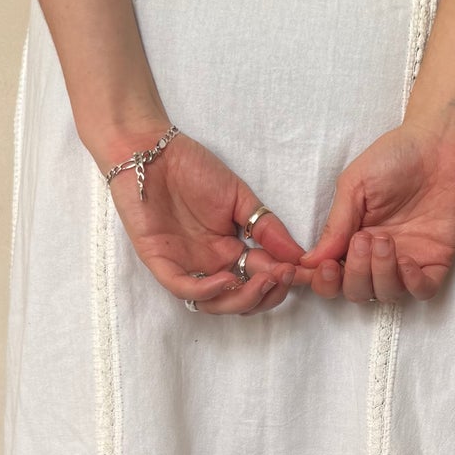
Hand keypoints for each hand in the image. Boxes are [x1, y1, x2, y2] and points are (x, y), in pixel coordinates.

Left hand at [104, 127, 308, 315]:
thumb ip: (267, 227)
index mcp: (228, 252)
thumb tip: (299, 255)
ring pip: (215, 303)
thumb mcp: (239, 197)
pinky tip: (227, 279)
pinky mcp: (160, 262)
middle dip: (267, 294)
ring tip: (264, 280)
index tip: (305, 274)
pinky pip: (184, 289)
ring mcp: (185, 266)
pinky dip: (207, 291)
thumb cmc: (191, 168)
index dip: (283, 281)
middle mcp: (209, 266)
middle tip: (285, 275)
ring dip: (243, 298)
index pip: (260, 278)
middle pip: (241, 299)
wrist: (149, 150)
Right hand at [300, 121, 454, 303]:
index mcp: (352, 239)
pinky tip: (407, 261)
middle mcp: (377, 256)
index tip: (323, 268)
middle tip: (363, 240)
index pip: (331, 277)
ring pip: (386, 294)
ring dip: (380, 274)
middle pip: (356, 291)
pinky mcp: (436, 259)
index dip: (323, 282)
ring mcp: (407, 260)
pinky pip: (423, 291)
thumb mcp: (355, 185)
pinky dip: (412, 284)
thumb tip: (309, 261)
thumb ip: (336, 225)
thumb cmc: (395, 156)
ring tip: (385, 240)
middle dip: (355, 274)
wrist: (440, 142)